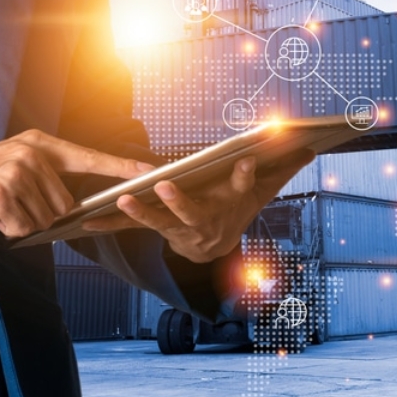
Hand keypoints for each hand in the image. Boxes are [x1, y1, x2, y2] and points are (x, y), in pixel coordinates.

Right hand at [0, 129, 150, 237]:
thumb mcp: (19, 168)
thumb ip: (50, 178)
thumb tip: (73, 206)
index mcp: (41, 145)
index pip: (89, 157)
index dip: (121, 166)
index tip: (148, 171)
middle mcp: (32, 154)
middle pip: (65, 204)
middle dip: (43, 214)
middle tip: (16, 204)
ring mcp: (17, 171)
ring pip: (46, 218)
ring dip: (25, 222)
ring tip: (3, 207)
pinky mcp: (3, 192)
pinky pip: (25, 227)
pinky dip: (10, 229)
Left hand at [81, 150, 314, 262]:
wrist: (215, 248)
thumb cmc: (236, 211)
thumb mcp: (262, 192)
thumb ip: (282, 170)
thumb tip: (311, 149)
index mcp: (229, 206)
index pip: (240, 189)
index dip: (243, 177)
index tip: (247, 161)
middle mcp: (203, 221)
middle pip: (192, 213)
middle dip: (179, 201)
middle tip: (165, 185)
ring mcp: (178, 229)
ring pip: (158, 222)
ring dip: (140, 211)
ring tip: (122, 199)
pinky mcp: (157, 229)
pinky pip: (131, 227)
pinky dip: (109, 223)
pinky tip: (85, 220)